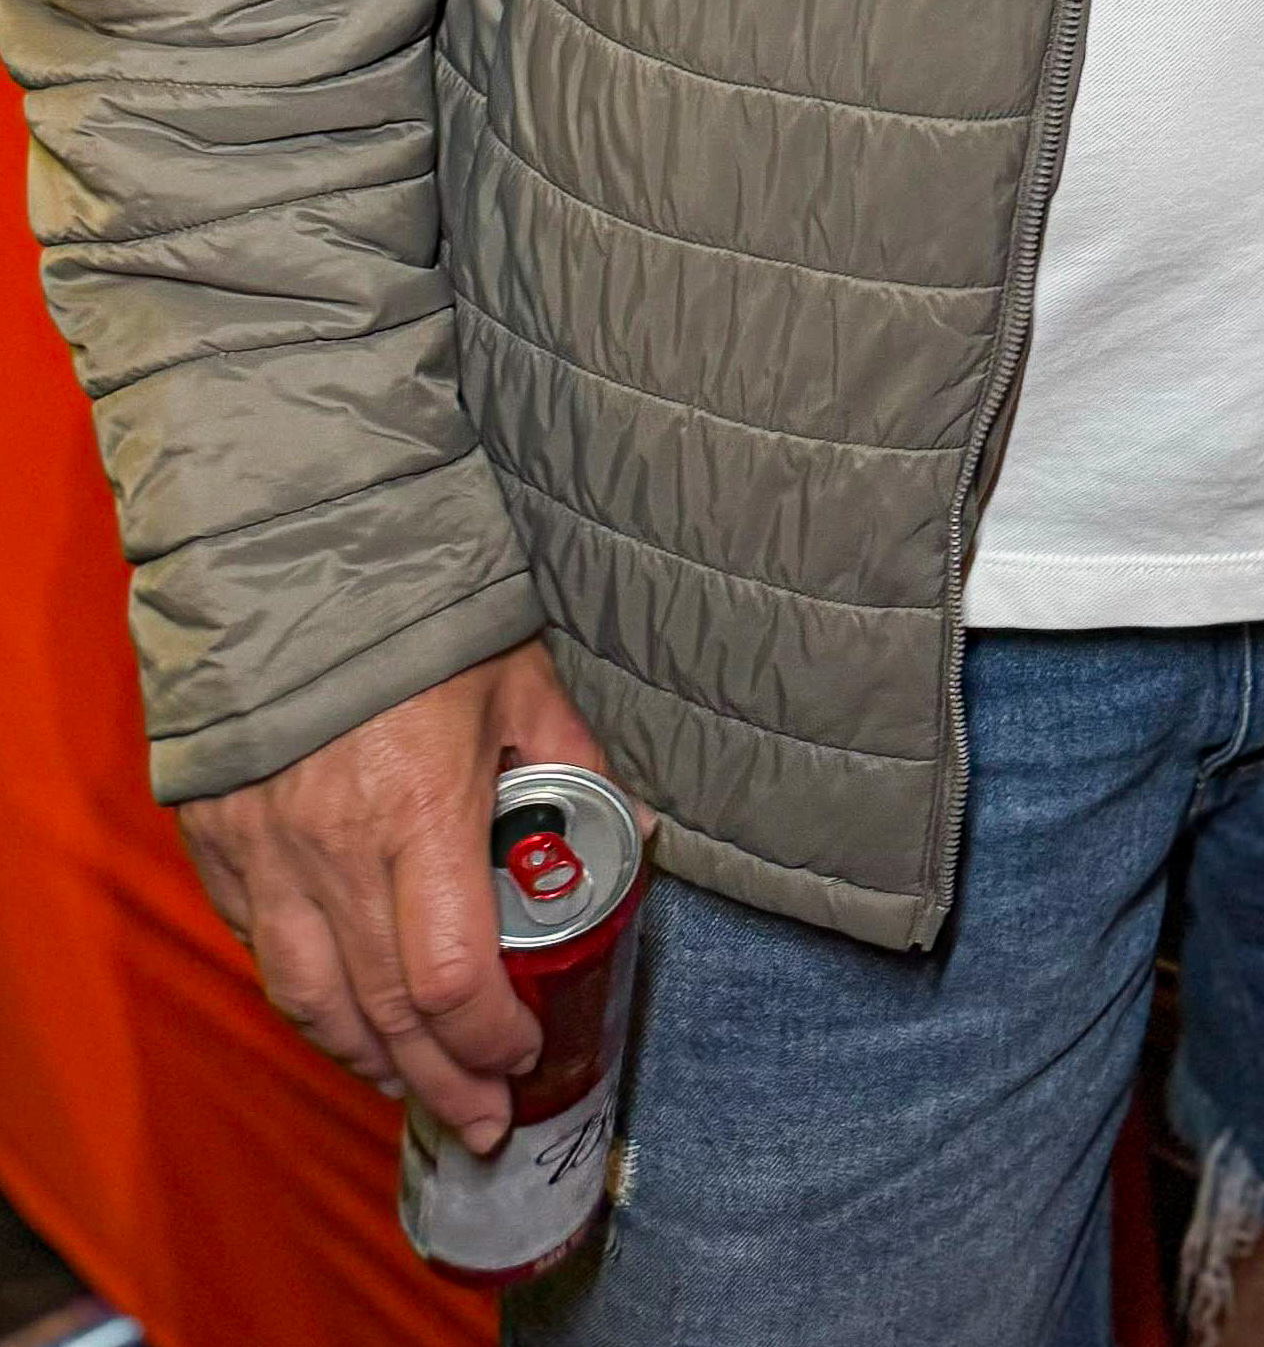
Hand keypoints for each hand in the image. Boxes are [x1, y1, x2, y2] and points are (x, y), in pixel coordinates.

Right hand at [179, 638, 616, 1148]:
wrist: (293, 548)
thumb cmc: (419, 608)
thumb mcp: (520, 675)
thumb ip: (575, 761)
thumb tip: (639, 828)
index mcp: (418, 810)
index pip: (451, 978)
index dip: (491, 1036)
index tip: (526, 1050)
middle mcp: (333, 849)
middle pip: (382, 1014)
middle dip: (438, 1083)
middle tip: (481, 1121)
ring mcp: (265, 851)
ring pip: (308, 1001)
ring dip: (367, 1059)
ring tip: (414, 1087)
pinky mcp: (218, 841)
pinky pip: (260, 949)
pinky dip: (306, 996)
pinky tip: (342, 1011)